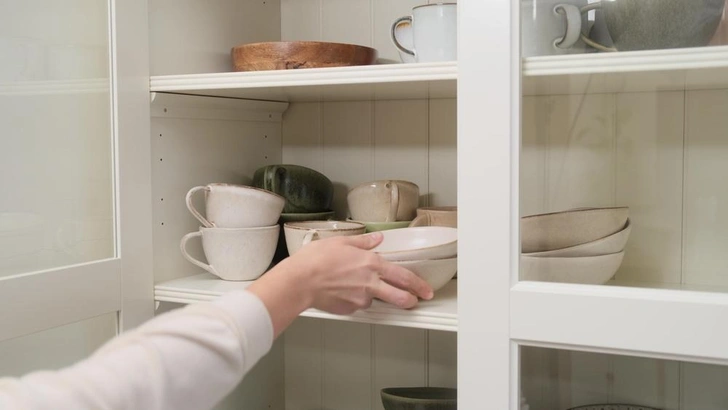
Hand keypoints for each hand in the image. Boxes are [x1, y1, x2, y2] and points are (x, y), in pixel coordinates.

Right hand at [248, 232, 433, 337]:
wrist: (299, 281)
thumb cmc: (316, 259)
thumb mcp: (341, 242)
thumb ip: (364, 242)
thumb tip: (378, 238)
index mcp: (371, 264)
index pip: (403, 276)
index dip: (418, 284)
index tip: (426, 290)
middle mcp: (370, 283)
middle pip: (400, 296)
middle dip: (412, 300)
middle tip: (417, 300)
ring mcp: (360, 299)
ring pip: (375, 300)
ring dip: (373, 296)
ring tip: (355, 286)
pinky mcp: (349, 310)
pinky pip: (357, 305)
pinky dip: (354, 299)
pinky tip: (341, 291)